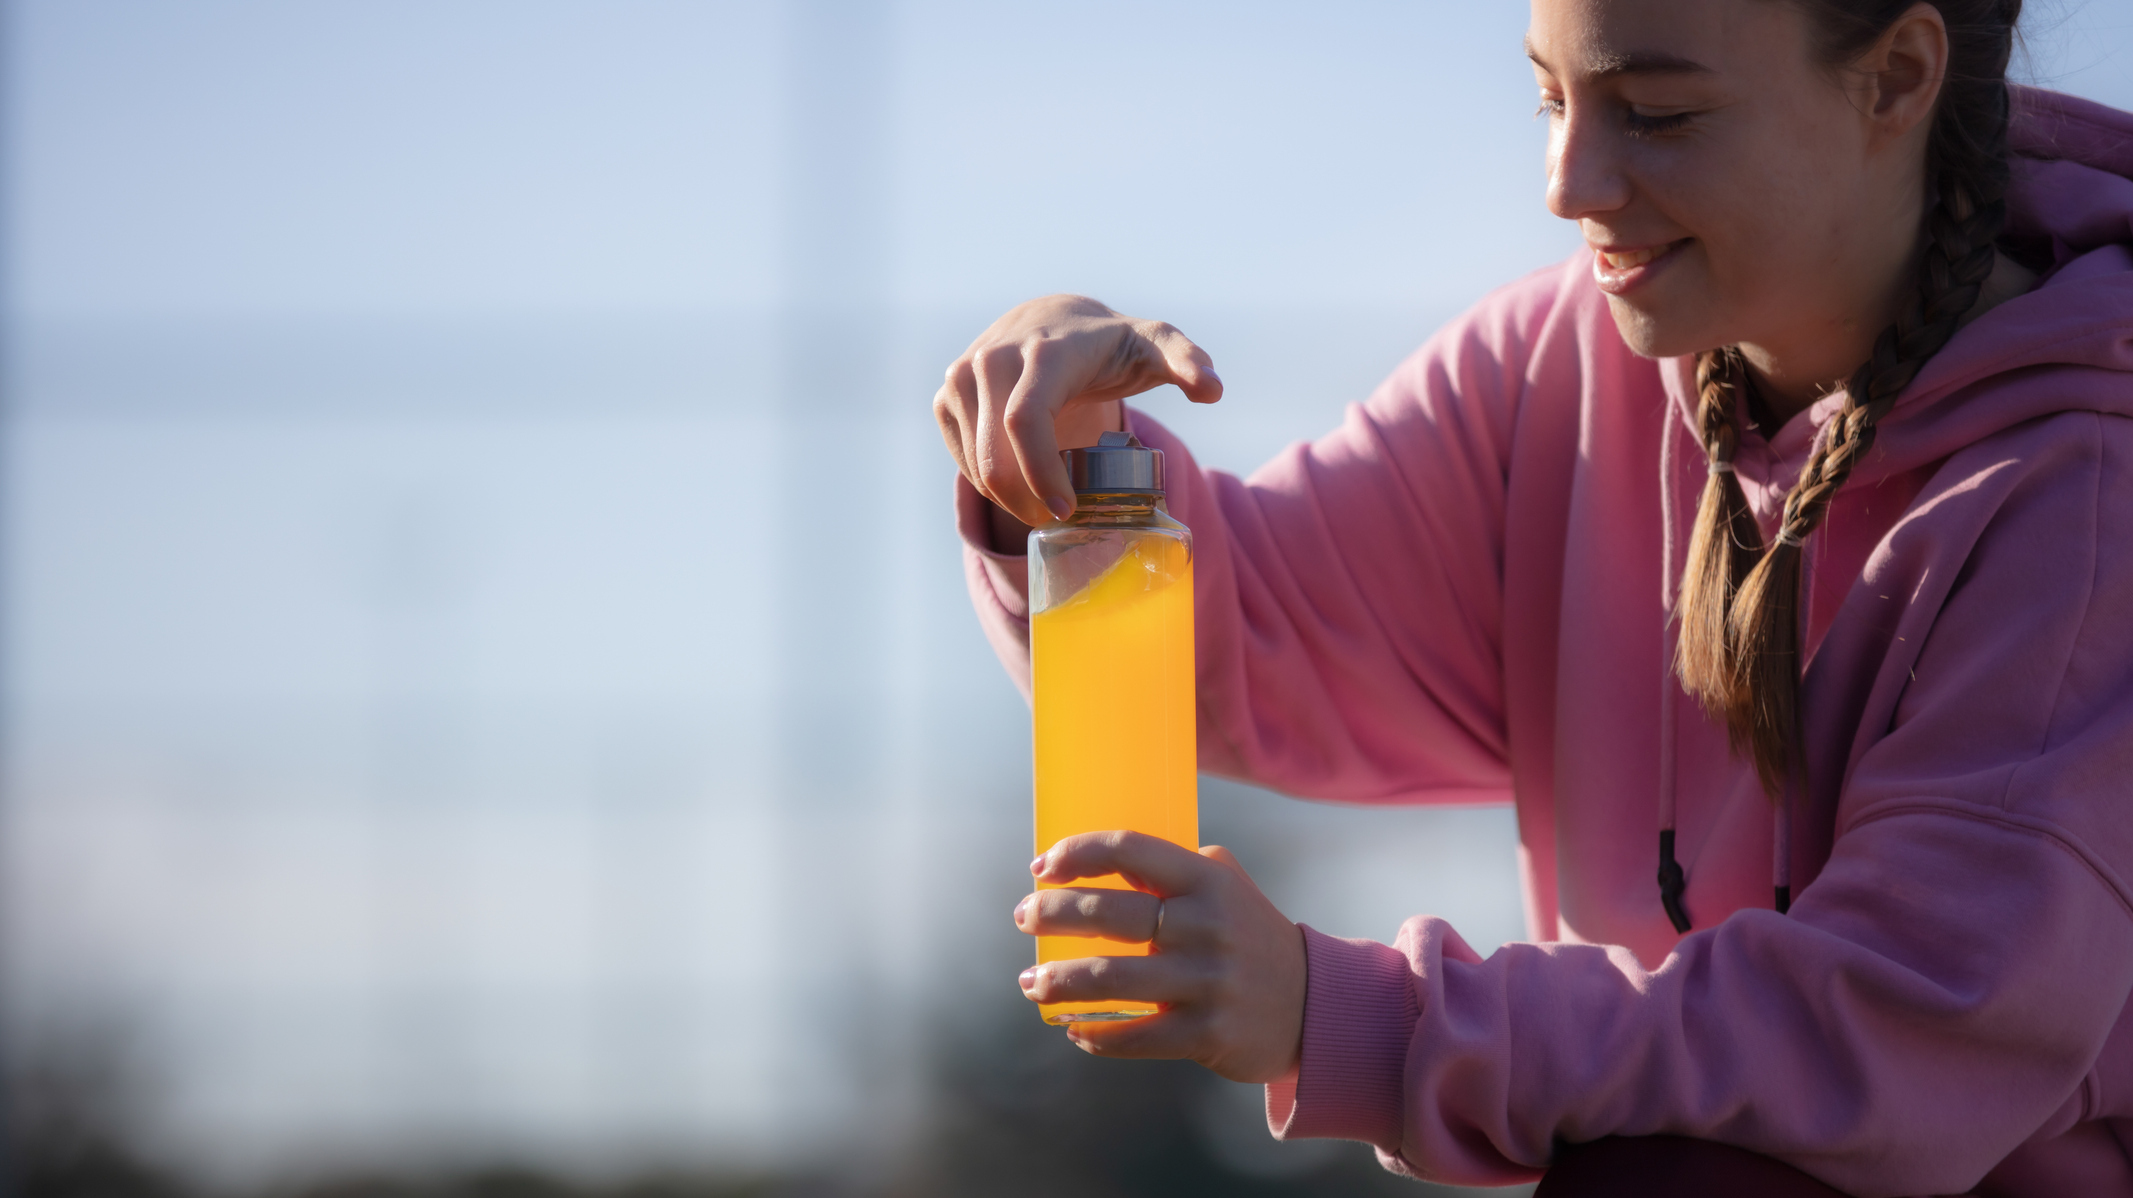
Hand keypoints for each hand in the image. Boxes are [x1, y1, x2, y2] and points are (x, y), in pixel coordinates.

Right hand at [934, 295, 1222, 528]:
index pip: (1026, 421)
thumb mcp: (1155, 347)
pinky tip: (1020, 483)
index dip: (1041, 473)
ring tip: (1046, 503)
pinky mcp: (947, 394)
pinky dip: (988, 484)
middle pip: (996, 456)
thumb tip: (1212, 390)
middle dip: (1026, 501)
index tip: (1066, 509)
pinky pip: (962, 459)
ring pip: (976, 464)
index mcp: (1044, 353)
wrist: (1052, 320)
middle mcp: (994, 360)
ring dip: (1009, 498)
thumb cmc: (1110, 346)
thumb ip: (1186, 361)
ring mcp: (963, 376)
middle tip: (1061, 518)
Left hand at [1012, 831, 1304, 1082]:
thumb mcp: (1225, 887)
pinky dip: (1094, 1034)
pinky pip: (1134, 1036)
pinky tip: (1073, 1028)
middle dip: (1051, 914)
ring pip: (1110, 979)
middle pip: (1108, 913)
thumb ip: (1172, 869)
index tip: (1042, 866)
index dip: (1077, 853)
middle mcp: (1206, 926)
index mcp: (1207, 880)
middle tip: (1024, 917)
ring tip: (1031, 983)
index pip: (1130, 849)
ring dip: (1057, 982)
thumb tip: (1096, 859)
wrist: (1314, 1005)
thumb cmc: (1249, 935)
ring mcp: (1207, 981)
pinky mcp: (1207, 1033)